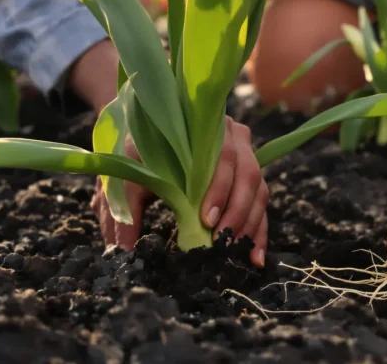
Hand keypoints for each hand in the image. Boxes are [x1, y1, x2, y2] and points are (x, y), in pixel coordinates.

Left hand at [91, 116, 269, 267]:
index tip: (206, 220)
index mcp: (206, 129)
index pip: (223, 156)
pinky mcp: (249, 177)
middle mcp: (233, 136)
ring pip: (258, 190)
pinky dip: (259, 231)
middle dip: (237, 212)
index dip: (219, 189)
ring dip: (249, 223)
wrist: (148, 136)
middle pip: (248, 174)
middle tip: (221, 242)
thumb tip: (124, 249)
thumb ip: (124, 207)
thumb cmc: (138, 156)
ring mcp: (245, 156)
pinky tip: (254, 257)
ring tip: (234, 251)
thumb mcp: (126, 177)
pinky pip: (262, 204)